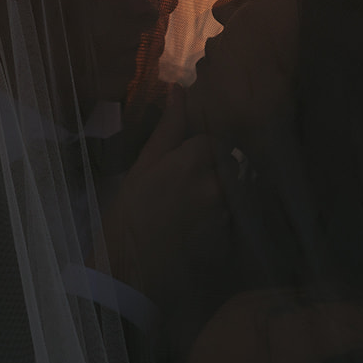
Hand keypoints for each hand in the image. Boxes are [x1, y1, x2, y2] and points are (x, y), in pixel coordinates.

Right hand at [94, 86, 227, 304]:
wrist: (128, 273)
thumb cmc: (127, 217)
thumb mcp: (141, 168)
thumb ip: (168, 128)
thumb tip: (179, 88)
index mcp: (193, 160)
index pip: (214, 141)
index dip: (200, 150)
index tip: (185, 163)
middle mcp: (216, 184)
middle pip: (230, 165)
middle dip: (216, 171)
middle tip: (187, 189)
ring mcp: (226, 213)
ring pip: (235, 192)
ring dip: (222, 196)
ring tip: (192, 211)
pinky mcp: (230, 239)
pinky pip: (235, 219)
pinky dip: (223, 221)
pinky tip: (199, 231)